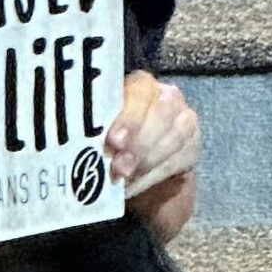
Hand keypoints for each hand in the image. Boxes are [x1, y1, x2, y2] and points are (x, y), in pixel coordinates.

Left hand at [105, 70, 199, 243]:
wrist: (140, 169)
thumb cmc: (111, 142)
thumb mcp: (101, 130)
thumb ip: (97, 130)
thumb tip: (79, 146)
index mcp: (140, 85)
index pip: (141, 92)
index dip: (129, 118)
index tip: (114, 141)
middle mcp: (167, 96)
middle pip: (161, 112)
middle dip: (138, 143)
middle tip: (118, 167)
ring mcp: (185, 120)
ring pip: (174, 137)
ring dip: (145, 161)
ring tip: (122, 179)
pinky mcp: (193, 146)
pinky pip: (177, 161)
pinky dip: (151, 177)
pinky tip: (132, 187)